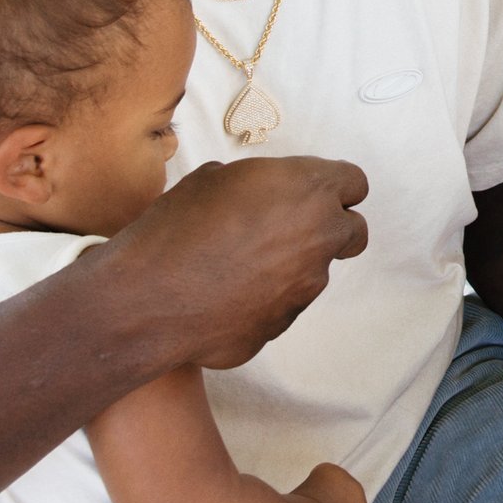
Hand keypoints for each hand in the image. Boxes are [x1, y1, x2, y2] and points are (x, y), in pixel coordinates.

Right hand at [104, 156, 370, 370]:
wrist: (148, 297)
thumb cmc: (176, 227)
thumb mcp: (213, 179)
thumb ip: (256, 185)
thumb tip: (256, 196)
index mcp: (308, 191)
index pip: (355, 183)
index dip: (334, 187)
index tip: (312, 192)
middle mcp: (318, 238)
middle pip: (354, 232)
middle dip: (331, 228)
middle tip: (290, 228)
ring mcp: (305, 287)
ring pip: (316, 271)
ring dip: (291, 264)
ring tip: (237, 263)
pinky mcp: (284, 323)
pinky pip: (284, 304)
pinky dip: (265, 297)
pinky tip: (223, 294)